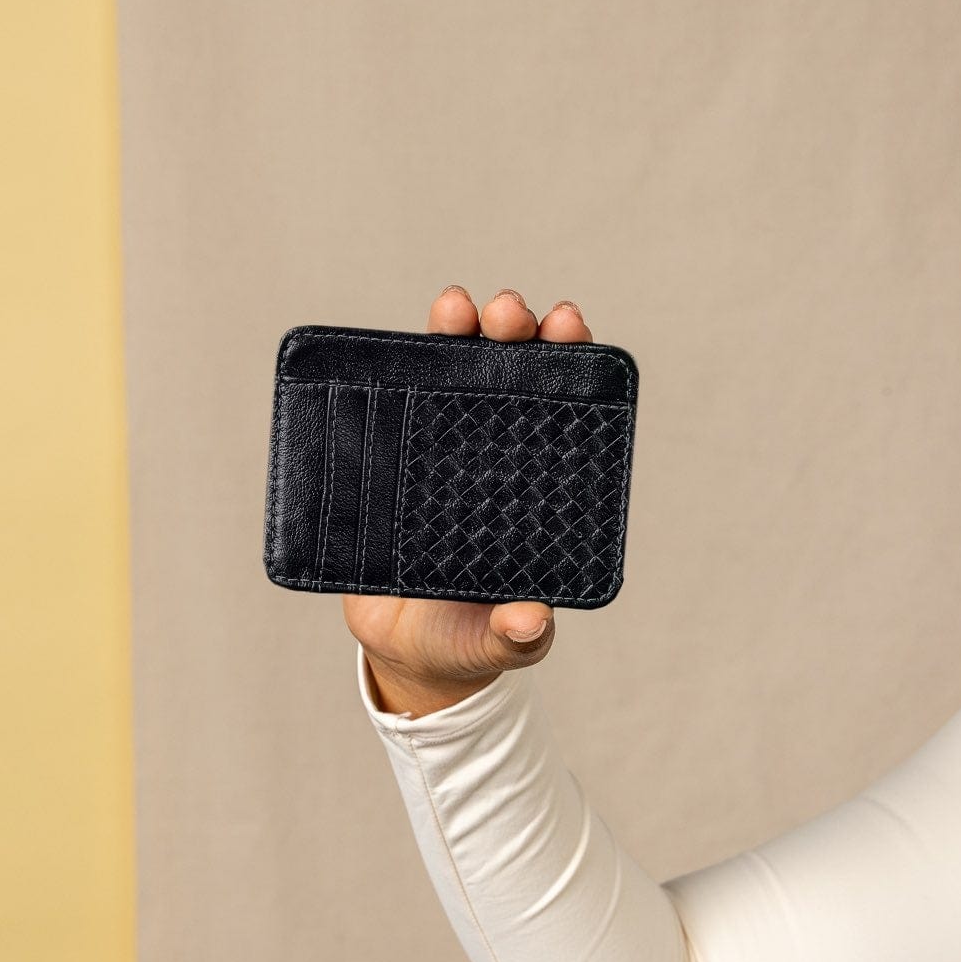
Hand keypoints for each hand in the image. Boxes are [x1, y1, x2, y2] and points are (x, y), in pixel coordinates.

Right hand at [342, 286, 594, 717]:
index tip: (568, 326)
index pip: (565, 409)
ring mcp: (442, 454)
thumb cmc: (469, 643)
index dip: (570, 361)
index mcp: (540, 486)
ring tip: (454, 306)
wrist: (404, 655)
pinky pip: (393, 408)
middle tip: (507, 314)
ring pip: (453, 377)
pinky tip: (390, 346)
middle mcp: (497, 458)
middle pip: (512, 377)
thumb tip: (532, 621)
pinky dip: (392, 369)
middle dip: (514, 332)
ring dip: (456, 333)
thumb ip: (514, 637)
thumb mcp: (497, 645)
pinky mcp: (391, 463)